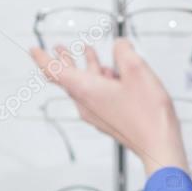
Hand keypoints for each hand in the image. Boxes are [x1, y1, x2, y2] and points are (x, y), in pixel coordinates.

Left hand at [30, 37, 189, 176]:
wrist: (158, 144)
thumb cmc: (147, 114)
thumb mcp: (137, 70)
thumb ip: (124, 51)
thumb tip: (119, 45)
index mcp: (87, 90)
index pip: (55, 71)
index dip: (42, 58)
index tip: (33, 49)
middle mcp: (86, 103)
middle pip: (67, 78)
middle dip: (63, 59)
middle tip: (58, 47)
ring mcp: (96, 113)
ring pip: (83, 85)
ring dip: (84, 66)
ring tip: (87, 52)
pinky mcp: (107, 118)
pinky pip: (94, 94)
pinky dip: (98, 79)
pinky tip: (111, 73)